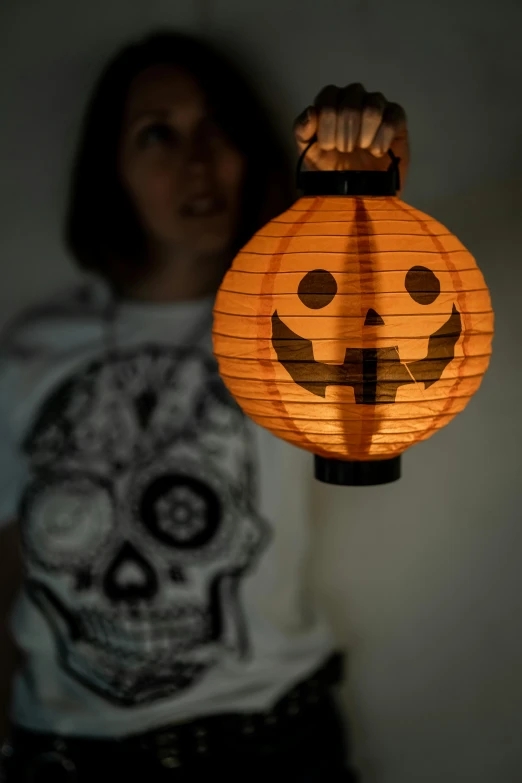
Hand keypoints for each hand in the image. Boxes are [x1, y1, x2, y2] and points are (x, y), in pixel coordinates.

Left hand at [294, 83, 408, 190]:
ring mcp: (376, 104)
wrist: (357, 193)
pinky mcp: (396, 117)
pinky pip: (393, 117)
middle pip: (350, 101)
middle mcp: (353, 97)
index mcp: (330, 102)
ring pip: (372, 107)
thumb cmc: (332, 170)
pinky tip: (377, 152)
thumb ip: (302, 132)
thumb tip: (311, 112)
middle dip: (345, 133)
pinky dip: (383, 138)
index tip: (329, 146)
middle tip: (345, 151)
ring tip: (362, 151)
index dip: (327, 124)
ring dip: (364, 136)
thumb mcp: (309, 154)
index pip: (328, 96)